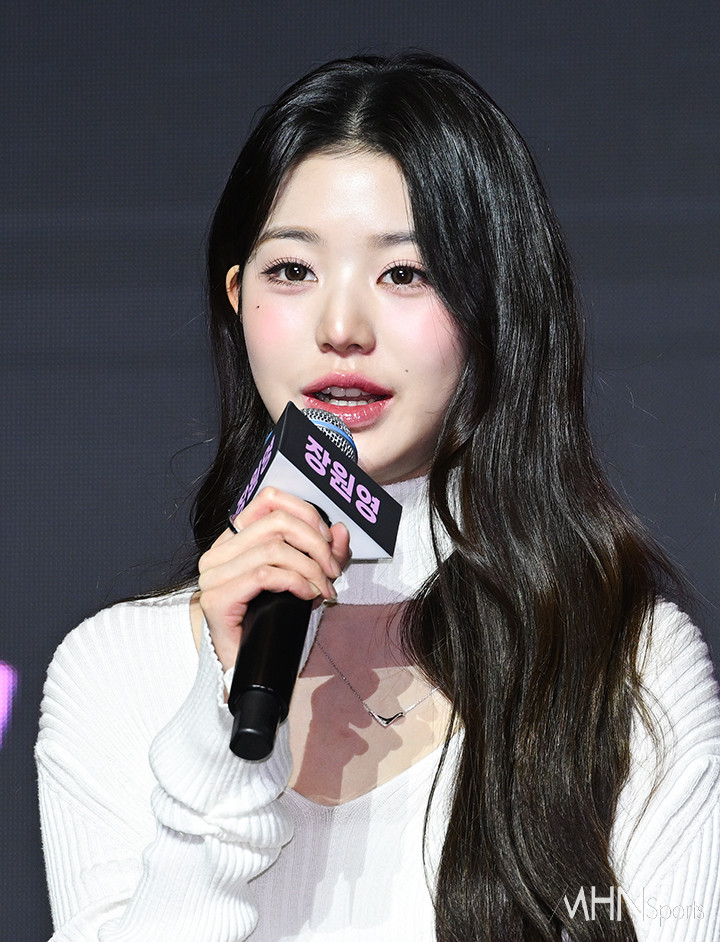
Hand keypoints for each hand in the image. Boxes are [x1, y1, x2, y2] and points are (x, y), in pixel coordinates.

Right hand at [197, 487, 349, 671]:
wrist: (246, 666)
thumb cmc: (271, 619)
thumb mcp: (306, 578)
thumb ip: (324, 553)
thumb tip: (341, 531)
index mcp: (235, 538)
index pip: (269, 498)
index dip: (305, 512)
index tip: (327, 539)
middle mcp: (219, 551)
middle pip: (277, 521)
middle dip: (316, 543)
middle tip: (332, 569)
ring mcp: (213, 574)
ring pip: (274, 549)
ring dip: (310, 569)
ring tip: (323, 589)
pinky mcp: (217, 598)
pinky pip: (265, 575)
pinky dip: (296, 582)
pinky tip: (308, 595)